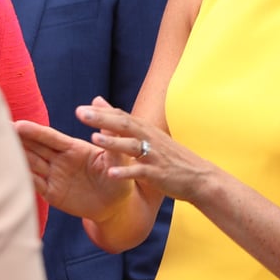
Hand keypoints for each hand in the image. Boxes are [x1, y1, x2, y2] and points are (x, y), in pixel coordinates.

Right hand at [18, 113, 132, 221]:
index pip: (50, 138)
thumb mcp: (116, 156)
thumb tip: (101, 104)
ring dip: (15, 157)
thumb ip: (109, 135)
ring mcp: (54, 176)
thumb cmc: (119, 177)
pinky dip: (21, 179)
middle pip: (35, 148)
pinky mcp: (52, 194)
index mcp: (73, 148)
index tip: (18, 124)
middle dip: (17, 139)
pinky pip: (34, 184)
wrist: (117, 205)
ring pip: (30, 164)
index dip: (35, 132)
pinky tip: (6, 174)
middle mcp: (60, 160)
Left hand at [80, 97, 219, 203]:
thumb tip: (101, 102)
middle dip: (102, 119)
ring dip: (113, 142)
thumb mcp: (150, 137)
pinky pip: (140, 172)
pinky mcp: (158, 173)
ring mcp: (154, 156)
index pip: (121, 117)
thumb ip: (125, 122)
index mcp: (146, 131)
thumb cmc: (171, 157)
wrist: (199, 177)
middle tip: (80, 113)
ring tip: (93, 139)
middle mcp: (150, 139)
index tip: (81, 108)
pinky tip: (110, 174)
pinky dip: (125, 172)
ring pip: (131, 146)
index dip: (102, 112)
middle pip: (124, 125)